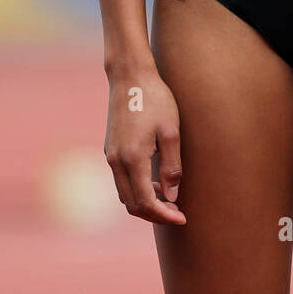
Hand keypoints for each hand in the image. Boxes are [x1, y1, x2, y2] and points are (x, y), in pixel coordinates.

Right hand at [104, 67, 185, 224]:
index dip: (164, 215)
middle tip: (177, 212)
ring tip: (168, 197)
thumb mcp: (171, 132)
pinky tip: (154, 181)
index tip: (182, 217)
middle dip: (154, 214)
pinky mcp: (110, 149)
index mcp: (132, 158)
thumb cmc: (155, 99)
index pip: (145, 202)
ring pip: (124, 194)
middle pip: (132, 204)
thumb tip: (172, 197)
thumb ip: (172, 167)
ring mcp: (110, 155)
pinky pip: (121, 180)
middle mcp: (116, 161)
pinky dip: (136, 188)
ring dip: (144, 202)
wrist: (130, 76)